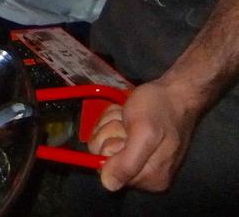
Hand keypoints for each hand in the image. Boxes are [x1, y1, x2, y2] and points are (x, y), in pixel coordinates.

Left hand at [89, 78, 200, 192]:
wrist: (174, 92)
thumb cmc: (160, 109)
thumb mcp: (144, 134)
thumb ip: (127, 163)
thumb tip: (108, 185)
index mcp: (151, 178)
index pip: (109, 172)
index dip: (112, 147)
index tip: (126, 134)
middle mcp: (145, 173)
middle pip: (103, 155)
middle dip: (111, 133)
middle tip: (128, 122)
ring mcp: (137, 157)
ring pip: (102, 140)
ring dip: (112, 124)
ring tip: (129, 117)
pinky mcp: (132, 143)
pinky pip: (108, 132)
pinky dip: (113, 119)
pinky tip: (127, 113)